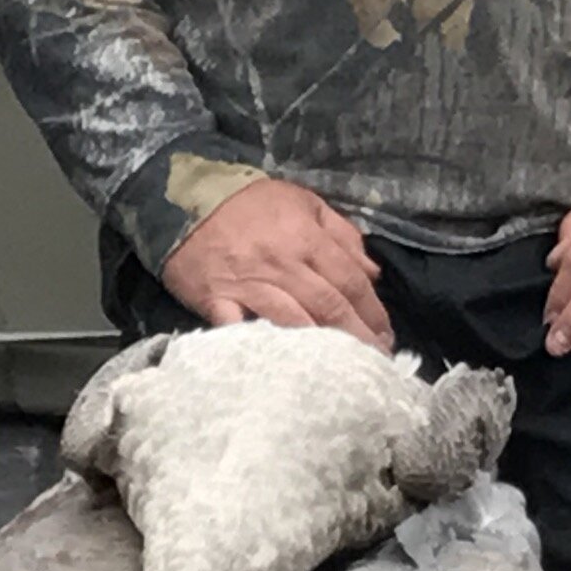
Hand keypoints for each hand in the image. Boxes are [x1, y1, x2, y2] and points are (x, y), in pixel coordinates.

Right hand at [160, 176, 392, 347]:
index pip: (350, 280)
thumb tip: (372, 273)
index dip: (373, 311)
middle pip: (329, 306)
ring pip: (293, 322)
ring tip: (342, 372)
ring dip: (321, 349)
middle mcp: (282, 264)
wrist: (183, 197)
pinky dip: (259, 347)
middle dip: (357, 337)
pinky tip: (281, 368)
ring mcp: (248, 285)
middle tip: (376, 361)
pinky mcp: (216, 301)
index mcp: (306, 238)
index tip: (387, 335)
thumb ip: (341, 234)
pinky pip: (240, 330)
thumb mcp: (304, 202)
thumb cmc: (250, 202)